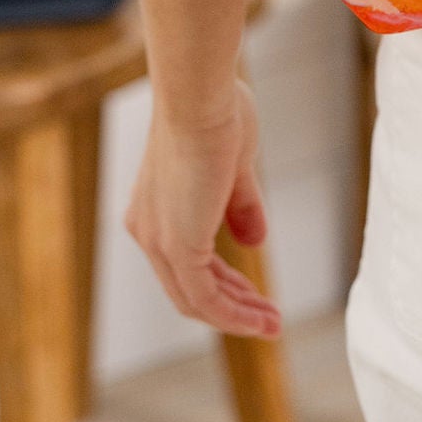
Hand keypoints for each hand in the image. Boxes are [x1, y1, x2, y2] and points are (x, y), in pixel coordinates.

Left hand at [126, 78, 282, 338]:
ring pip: (197, 300)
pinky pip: (206, 298)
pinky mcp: (177, 246)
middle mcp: (148, 230)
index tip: (254, 294)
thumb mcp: (233, 168)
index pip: (186, 263)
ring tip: (273, 325)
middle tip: (267, 318)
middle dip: (233, 306)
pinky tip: (261, 320)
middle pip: (189, 288)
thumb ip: (239, 207)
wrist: (199, 96)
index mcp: (154, 210)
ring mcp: (159, 241)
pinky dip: (235, 315)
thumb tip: (254, 242)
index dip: (223, 283)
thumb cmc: (216, 113)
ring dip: (238, 316)